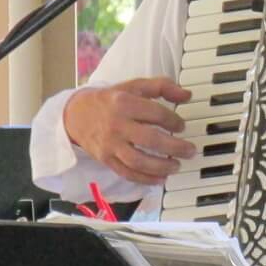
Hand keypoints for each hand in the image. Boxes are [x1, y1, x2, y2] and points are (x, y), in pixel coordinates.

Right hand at [63, 76, 195, 184]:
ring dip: (161, 166)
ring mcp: (111, 144)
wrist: (76, 115)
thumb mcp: (133, 86)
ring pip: (138, 160)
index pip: (155, 113)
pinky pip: (127, 173)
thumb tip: (187, 95)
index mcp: (124, 102)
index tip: (182, 126)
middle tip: (190, 151)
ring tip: (177, 166)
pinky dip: (145, 179)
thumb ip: (161, 87)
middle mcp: (117, 124)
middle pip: (150, 139)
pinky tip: (160, 179)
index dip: (173, 121)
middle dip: (174, 147)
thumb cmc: (110, 101)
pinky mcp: (106, 159)